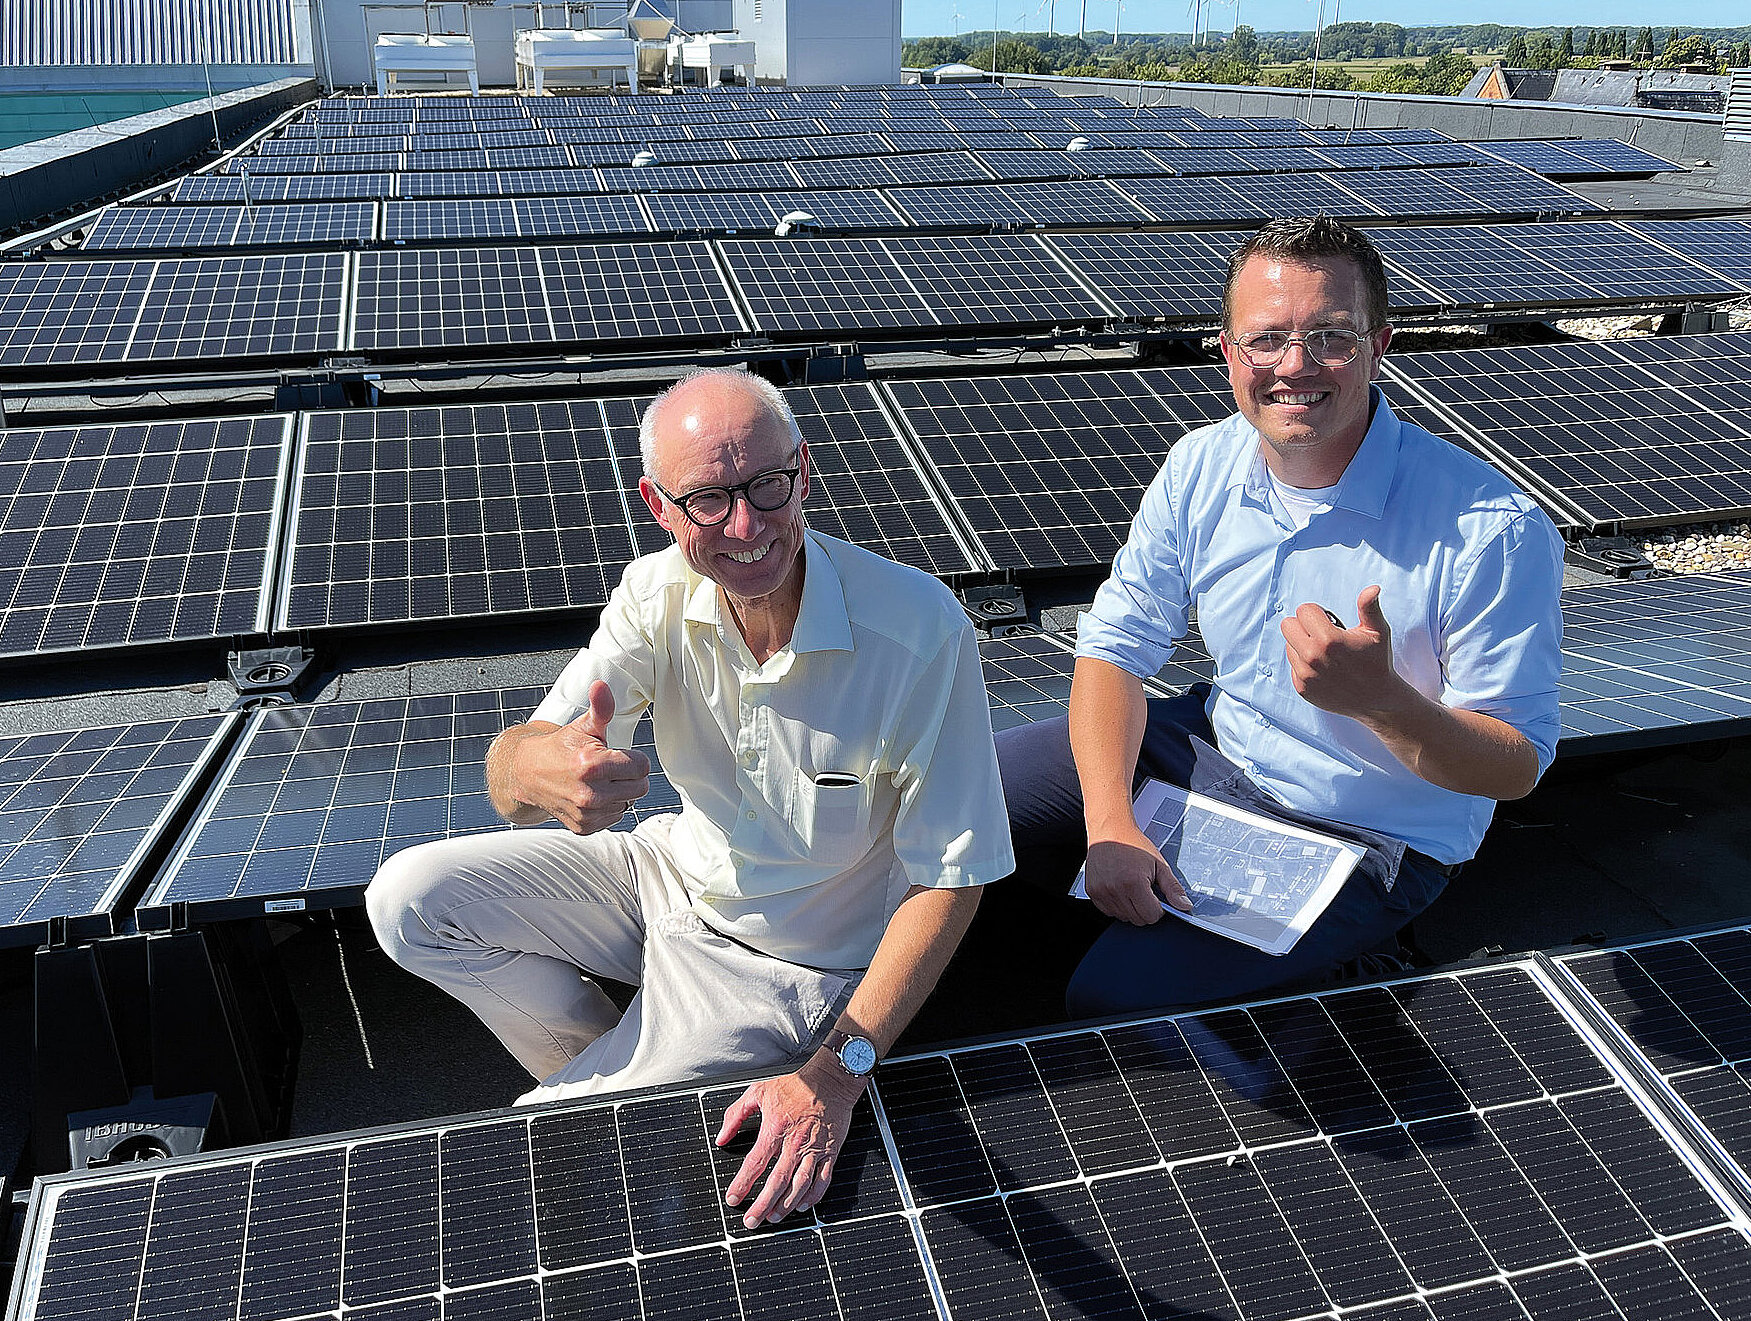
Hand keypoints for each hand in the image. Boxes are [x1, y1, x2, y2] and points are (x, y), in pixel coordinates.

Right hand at [509, 681, 650, 832]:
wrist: (529, 774)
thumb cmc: (562, 748)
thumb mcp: (583, 726)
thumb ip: (600, 708)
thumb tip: (601, 686)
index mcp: (591, 764)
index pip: (642, 766)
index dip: (633, 758)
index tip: (617, 754)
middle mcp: (589, 793)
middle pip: (640, 787)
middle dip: (630, 775)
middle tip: (610, 768)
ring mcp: (586, 813)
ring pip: (628, 803)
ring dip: (620, 792)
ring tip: (598, 781)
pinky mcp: (584, 827)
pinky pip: (615, 817)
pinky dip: (609, 807)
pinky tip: (592, 795)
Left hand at [717, 1057, 860, 1228]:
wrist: (831, 1078)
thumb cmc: (796, 1084)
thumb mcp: (758, 1091)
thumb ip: (735, 1115)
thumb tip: (721, 1137)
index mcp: (775, 1128)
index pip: (755, 1162)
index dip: (742, 1183)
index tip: (733, 1198)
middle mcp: (795, 1142)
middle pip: (776, 1181)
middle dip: (762, 1204)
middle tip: (751, 1221)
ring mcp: (814, 1149)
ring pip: (800, 1185)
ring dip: (786, 1204)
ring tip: (774, 1218)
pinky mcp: (830, 1151)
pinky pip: (823, 1179)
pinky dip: (813, 1196)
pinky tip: (802, 1205)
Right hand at [1083, 829, 1190, 923]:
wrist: (1110, 829)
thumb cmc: (1133, 843)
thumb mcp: (1159, 864)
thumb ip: (1173, 888)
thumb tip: (1185, 905)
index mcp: (1134, 883)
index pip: (1151, 916)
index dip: (1158, 908)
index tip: (1156, 897)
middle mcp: (1115, 889)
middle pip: (1138, 919)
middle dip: (1145, 909)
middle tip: (1144, 890)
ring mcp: (1101, 891)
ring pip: (1123, 917)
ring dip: (1130, 908)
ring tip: (1130, 887)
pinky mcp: (1092, 891)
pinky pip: (1108, 911)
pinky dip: (1116, 905)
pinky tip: (1119, 889)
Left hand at [1281, 585, 1406, 720]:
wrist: (1376, 699)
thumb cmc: (1377, 661)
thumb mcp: (1377, 632)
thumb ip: (1369, 608)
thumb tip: (1372, 588)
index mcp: (1329, 640)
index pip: (1303, 610)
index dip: (1318, 613)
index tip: (1329, 622)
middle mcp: (1313, 657)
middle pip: (1288, 625)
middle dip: (1303, 626)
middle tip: (1322, 634)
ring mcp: (1305, 675)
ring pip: (1289, 645)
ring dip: (1302, 645)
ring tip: (1324, 653)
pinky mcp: (1302, 688)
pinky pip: (1292, 664)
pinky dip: (1303, 664)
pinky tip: (1322, 668)